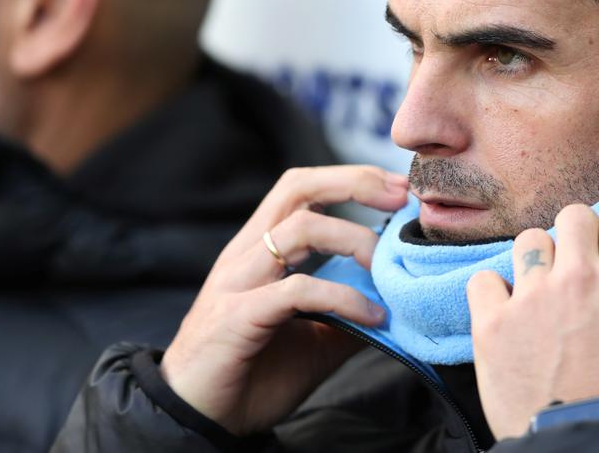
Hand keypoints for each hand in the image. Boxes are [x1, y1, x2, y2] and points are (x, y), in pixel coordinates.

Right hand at [160, 165, 408, 434]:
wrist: (199, 419)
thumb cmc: (253, 374)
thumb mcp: (315, 338)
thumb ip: (350, 314)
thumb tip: (400, 302)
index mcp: (260, 249)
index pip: (302, 189)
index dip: (350, 178)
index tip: (397, 187)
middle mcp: (246, 254)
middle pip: (297, 189)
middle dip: (353, 182)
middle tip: (399, 195)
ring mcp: (237, 282)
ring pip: (299, 229)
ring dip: (354, 239)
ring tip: (386, 264)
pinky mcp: (236, 317)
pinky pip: (296, 291)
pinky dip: (343, 298)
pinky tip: (372, 316)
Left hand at [466, 203, 598, 439]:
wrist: (580, 445)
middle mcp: (578, 277)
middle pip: (574, 215)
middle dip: (579, 234)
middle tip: (578, 262)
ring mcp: (531, 296)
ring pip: (529, 239)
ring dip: (537, 260)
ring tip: (539, 288)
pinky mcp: (492, 321)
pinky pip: (483, 279)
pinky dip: (492, 292)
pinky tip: (503, 311)